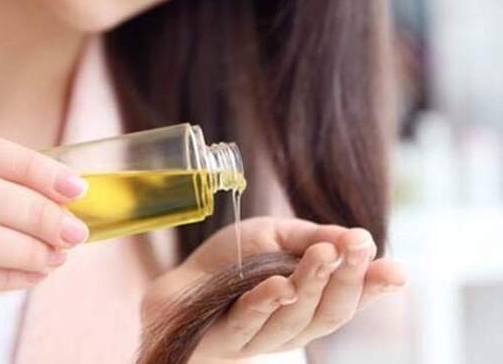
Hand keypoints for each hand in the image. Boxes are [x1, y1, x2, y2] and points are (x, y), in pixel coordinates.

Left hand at [143, 216, 407, 360]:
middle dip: (348, 280)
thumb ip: (312, 237)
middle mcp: (291, 326)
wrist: (176, 286)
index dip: (374, 288)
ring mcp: (260, 336)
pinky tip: (279, 284)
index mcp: (308, 303)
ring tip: (322, 254)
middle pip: (329, 313)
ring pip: (296, 320)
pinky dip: (266, 303)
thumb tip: (359, 237)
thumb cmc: (229, 263)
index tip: (396, 271)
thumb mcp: (274, 236)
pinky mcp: (227, 338)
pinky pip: (249, 323)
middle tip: (359, 248)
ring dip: (311, 285)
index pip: (348, 299)